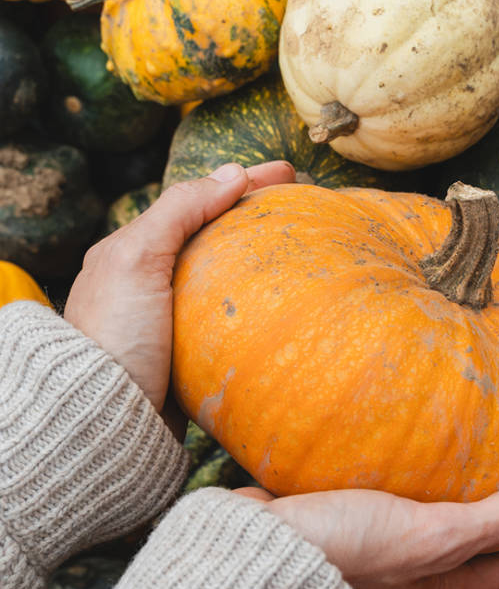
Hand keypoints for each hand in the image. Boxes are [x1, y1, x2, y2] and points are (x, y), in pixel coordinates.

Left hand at [64, 162, 295, 424]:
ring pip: (226, 276)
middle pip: (216, 235)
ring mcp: (174, 319)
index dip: (244, 182)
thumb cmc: (116, 334)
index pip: (199, 202)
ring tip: (300, 247)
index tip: (289, 173)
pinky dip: (257, 302)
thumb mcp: (137, 259)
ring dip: (261, 258)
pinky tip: (282, 303)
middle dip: (257, 215)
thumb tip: (231, 174)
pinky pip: (231, 317)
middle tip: (301, 202)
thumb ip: (179, 211)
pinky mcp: (191, 354)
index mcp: (136, 251)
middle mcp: (153, 281)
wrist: (107, 415)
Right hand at [236, 462, 498, 588]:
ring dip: (449, 511)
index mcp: (434, 588)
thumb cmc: (348, 553)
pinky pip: (381, 511)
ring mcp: (367, 559)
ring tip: (464, 477)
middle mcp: (405, 580)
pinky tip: (394, 468)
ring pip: (423, 534)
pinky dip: (401, 495)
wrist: (252, 561)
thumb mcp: (434, 536)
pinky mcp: (335, 530)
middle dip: (498, 531)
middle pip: (466, 556)